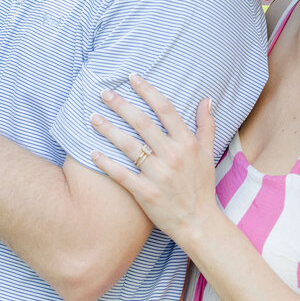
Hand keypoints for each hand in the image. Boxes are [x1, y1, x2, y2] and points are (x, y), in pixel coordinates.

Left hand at [89, 72, 218, 247]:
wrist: (199, 223)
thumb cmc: (202, 186)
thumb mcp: (208, 153)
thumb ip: (206, 125)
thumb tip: (206, 99)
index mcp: (187, 143)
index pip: (165, 109)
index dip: (148, 90)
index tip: (132, 77)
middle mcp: (173, 156)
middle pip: (142, 123)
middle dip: (121, 105)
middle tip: (103, 92)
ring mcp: (158, 175)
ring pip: (128, 146)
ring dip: (108, 129)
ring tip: (92, 117)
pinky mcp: (146, 193)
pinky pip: (121, 174)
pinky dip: (106, 163)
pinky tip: (91, 152)